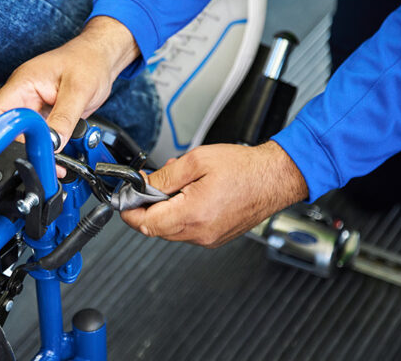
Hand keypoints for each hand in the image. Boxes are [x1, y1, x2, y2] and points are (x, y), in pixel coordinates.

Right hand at [0, 16, 139, 149]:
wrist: (102, 59)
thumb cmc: (89, 61)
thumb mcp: (79, 90)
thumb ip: (65, 118)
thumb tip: (54, 142)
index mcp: (23, 82)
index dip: (8, 132)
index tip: (29, 144)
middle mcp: (25, 94)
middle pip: (11, 127)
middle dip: (27, 143)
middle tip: (47, 150)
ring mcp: (34, 105)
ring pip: (26, 134)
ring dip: (41, 144)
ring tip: (58, 146)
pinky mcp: (46, 115)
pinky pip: (41, 134)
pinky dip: (50, 142)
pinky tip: (62, 141)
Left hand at [121, 141, 307, 247]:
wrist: (275, 178)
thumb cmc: (243, 168)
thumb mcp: (196, 161)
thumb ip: (164, 177)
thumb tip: (142, 186)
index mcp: (192, 214)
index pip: (145, 223)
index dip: (129, 210)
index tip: (125, 198)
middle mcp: (199, 233)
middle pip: (155, 228)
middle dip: (147, 206)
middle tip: (151, 184)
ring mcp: (208, 238)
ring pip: (170, 230)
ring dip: (164, 209)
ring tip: (178, 184)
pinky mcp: (215, 237)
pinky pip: (186, 230)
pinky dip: (180, 213)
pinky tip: (189, 194)